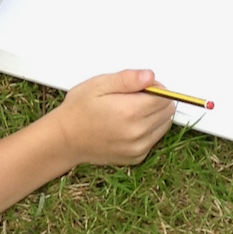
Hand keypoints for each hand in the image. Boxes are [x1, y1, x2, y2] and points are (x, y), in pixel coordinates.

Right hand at [53, 69, 174, 166]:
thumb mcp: (99, 85)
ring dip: (154, 115)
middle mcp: (137, 133)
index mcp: (130, 112)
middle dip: (156, 100)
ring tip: (130, 111)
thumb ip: (127, 79)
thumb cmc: (79, 110)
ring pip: (164, 125)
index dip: (155, 87)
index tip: (141, 86)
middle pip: (167, 111)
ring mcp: (138, 147)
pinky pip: (154, 139)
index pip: (164, 96)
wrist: (65, 139)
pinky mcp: (136, 157)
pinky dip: (148, 130)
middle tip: (133, 97)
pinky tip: (128, 125)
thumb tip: (150, 76)